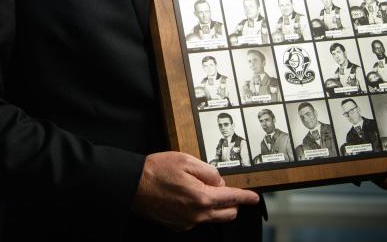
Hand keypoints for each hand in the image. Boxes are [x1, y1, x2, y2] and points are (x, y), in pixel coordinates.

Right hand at [132, 151, 258, 230]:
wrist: (132, 185)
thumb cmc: (156, 170)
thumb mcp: (186, 160)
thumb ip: (208, 171)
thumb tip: (219, 180)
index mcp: (202, 197)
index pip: (233, 198)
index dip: (247, 197)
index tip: (254, 198)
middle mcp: (197, 214)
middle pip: (227, 213)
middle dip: (231, 203)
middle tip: (223, 189)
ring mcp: (187, 222)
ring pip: (211, 217)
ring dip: (213, 205)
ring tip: (196, 188)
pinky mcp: (177, 225)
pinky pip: (196, 219)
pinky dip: (197, 209)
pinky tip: (184, 197)